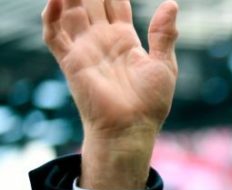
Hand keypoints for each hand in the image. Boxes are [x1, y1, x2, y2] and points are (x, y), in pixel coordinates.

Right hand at [42, 0, 179, 189]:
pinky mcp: (70, 61)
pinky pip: (54, 35)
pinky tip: (57, 0)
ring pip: (70, 12)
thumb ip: (164, 34)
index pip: (114, 4)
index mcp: (124, 39)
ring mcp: (84, 49)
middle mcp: (101, 41)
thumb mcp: (164, 65)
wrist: (132, 128)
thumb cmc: (151, 103)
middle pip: (90, 3)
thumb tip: (172, 3)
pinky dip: (51, 16)